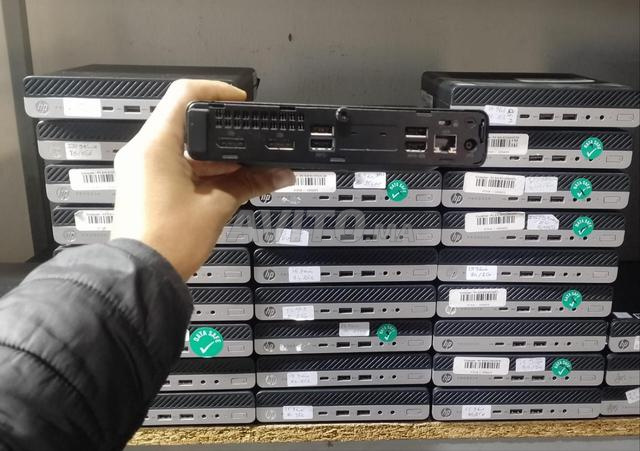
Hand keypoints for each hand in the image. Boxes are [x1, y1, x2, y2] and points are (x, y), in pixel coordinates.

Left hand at [110, 79, 294, 278]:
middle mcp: (143, 152)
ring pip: (186, 147)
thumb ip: (250, 184)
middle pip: (188, 122)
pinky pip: (178, 165)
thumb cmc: (166, 243)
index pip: (185, 94)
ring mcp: (143, 169)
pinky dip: (205, 170)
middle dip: (226, 133)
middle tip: (253, 142)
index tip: (241, 102)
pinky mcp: (147, 185)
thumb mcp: (216, 207)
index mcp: (155, 147)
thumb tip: (280, 174)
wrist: (141, 276)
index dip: (218, 91)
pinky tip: (232, 182)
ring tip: (250, 169)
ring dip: (219, 156)